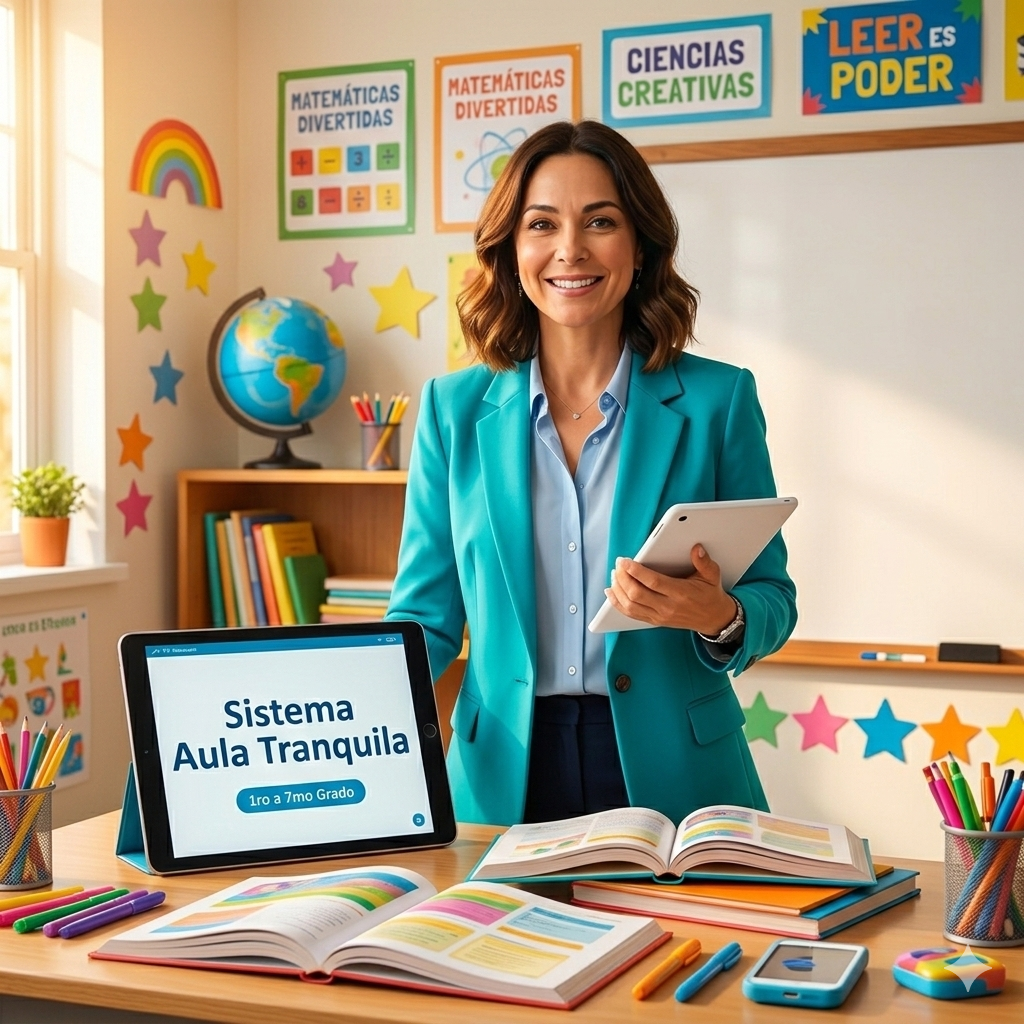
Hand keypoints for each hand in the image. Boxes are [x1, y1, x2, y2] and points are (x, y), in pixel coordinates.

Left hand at [604, 545, 736, 633]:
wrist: (714, 619)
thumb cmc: (710, 594)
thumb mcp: (712, 576)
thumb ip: (704, 562)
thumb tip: (697, 548)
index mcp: (681, 594)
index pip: (653, 582)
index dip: (635, 571)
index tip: (624, 561)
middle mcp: (668, 607)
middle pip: (636, 594)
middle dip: (623, 578)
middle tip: (618, 564)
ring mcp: (659, 616)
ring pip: (630, 605)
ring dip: (618, 589)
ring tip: (614, 574)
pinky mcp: (655, 620)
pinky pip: (631, 614)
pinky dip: (617, 603)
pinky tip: (611, 592)